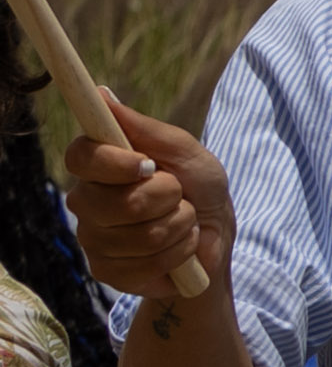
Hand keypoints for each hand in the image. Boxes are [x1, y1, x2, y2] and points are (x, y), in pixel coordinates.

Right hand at [68, 106, 228, 302]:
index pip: (80, 156)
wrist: (216, 236)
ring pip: (140, 235)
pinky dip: (178, 253)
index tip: (149, 165)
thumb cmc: (198, 187)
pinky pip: (146, 265)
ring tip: (183, 221)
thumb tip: (101, 94)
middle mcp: (87, 202)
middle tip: (178, 195)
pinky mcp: (108, 272)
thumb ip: (144, 128)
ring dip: (179, 226)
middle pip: (116, 202)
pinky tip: (177, 248)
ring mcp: (94, 240)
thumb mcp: (185, 151)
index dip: (114, 163)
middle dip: (167, 198)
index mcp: (99, 166)